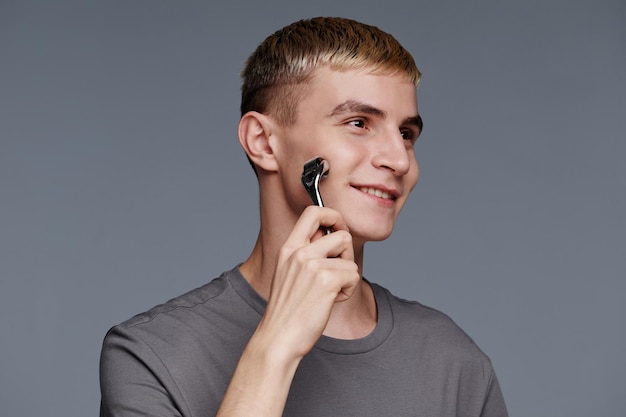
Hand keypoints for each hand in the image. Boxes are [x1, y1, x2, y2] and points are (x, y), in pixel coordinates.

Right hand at [256, 205, 359, 360]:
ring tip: (331, 292)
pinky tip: (331, 302)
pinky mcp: (326, 281)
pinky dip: (348, 291)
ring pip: (350, 260)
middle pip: (341, 234)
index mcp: (288, 248)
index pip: (313, 212)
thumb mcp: (289, 274)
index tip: (337, 229)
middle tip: (339, 270)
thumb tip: (332, 237)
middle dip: (347, 253)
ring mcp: (312, 265)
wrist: (278, 338)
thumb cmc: (287, 311)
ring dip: (348, 277)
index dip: (333, 215)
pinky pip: (354, 277)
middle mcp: (299, 252)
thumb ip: (306, 254)